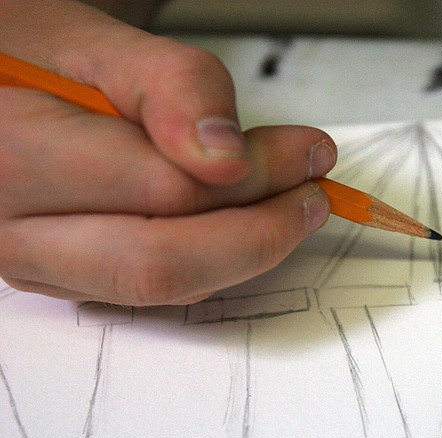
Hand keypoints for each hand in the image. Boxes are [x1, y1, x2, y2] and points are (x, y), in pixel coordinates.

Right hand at [0, 1, 335, 305]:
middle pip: (162, 264)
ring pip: (159, 289)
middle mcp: (12, 228)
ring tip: (286, 206)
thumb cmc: (28, 55)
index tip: (308, 153)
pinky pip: (148, 288)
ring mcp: (34, 264)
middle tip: (311, 197)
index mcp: (12, 155)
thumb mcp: (98, 43)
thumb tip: (228, 156)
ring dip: (241, 252)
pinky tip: (236, 224)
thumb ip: (172, 89)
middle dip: (259, 232)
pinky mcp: (61, 278)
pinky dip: (208, 261)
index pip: (166, 190)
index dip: (256, 177)